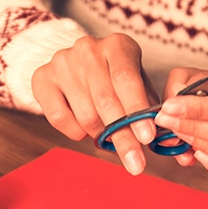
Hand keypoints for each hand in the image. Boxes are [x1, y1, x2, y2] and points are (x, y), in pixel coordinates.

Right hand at [31, 34, 158, 174]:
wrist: (75, 65)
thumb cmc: (114, 79)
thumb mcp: (138, 84)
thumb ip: (149, 108)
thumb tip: (165, 140)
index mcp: (118, 45)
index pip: (127, 79)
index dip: (136, 110)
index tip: (147, 137)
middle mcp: (88, 49)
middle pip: (106, 101)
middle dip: (123, 137)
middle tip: (135, 163)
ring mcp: (62, 62)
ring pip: (85, 114)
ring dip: (99, 134)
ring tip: (106, 133)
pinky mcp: (42, 78)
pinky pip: (59, 118)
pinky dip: (75, 132)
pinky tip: (84, 128)